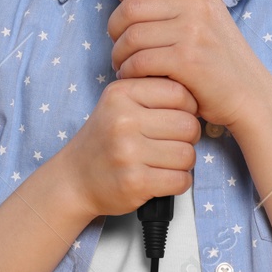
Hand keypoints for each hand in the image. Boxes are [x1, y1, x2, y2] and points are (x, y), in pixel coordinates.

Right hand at [54, 76, 200, 219]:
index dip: (189, 107)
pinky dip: (179, 182)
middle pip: (188, 125)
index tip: (178, 116)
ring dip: (184, 162)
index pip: (179, 92)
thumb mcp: (119, 104)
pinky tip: (164, 177)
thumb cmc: (105, 140)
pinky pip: (181, 180)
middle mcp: (123, 120)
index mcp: (121, 94)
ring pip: (188, 155)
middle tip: (174, 142)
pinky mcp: (135, 182)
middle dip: (189, 137)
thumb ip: (152, 92)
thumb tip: (196, 90)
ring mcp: (128, 153)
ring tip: (167, 160)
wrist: (74, 179)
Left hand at [107, 0, 271, 132]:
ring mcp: (194, 31)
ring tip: (126, 65)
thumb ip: (170, 0)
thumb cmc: (218, 59)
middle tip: (119, 44)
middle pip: (133, 5)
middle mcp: (198, 4)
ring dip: (120, 55)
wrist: (249, 93)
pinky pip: (139, 62)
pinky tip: (137, 77)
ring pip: (131, 36)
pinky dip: (130, 72)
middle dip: (115, 28)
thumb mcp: (203, 17)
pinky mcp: (187, 60)